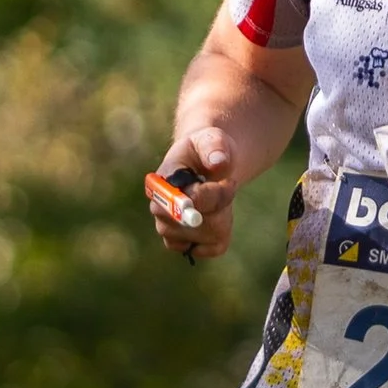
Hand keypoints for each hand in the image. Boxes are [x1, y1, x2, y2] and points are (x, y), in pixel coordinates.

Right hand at [148, 124, 237, 261]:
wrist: (206, 165)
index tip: (229, 181)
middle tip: (225, 186)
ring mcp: (169, 231)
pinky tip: (216, 216)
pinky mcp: (184, 246)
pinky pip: (214, 248)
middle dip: (221, 205)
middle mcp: (159, 211)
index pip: (189, 203)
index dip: (215, 195)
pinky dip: (223, 233)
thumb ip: (213, 146)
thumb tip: (218, 162)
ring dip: (223, 216)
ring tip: (218, 198)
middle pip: (201, 224)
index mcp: (159, 185)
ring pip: (211, 235)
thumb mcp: (210, 140)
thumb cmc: (205, 151)